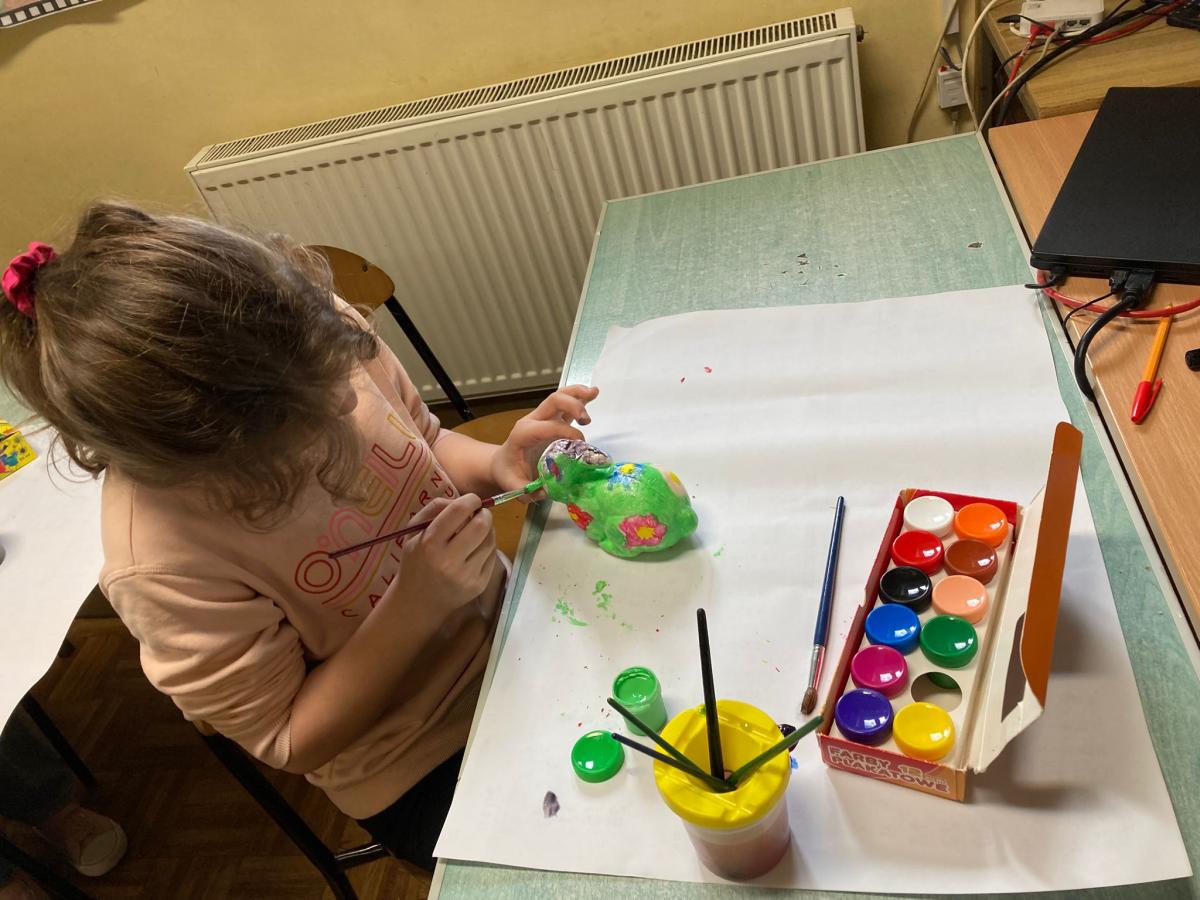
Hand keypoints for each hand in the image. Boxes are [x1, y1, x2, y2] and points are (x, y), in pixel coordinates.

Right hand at [394, 495, 495, 611]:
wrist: (418, 602)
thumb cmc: (415, 562)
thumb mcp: (413, 533)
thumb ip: (433, 510)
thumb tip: (460, 499)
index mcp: (430, 544)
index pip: (458, 511)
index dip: (471, 500)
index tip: (472, 500)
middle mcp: (449, 560)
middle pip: (481, 525)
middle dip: (484, 514)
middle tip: (479, 514)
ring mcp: (466, 575)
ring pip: (490, 541)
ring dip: (488, 531)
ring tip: (478, 531)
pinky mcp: (479, 585)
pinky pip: (492, 557)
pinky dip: (488, 548)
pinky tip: (477, 549)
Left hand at [490, 385, 599, 495]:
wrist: (502, 462)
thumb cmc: (509, 472)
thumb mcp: (514, 486)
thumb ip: (527, 491)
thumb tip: (546, 491)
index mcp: (523, 434)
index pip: (547, 426)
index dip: (566, 431)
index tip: (580, 443)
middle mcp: (533, 420)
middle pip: (553, 401)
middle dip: (572, 405)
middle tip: (586, 420)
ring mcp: (542, 417)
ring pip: (559, 396)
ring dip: (577, 394)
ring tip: (594, 393)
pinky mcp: (550, 418)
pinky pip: (564, 402)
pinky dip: (578, 396)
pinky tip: (593, 393)